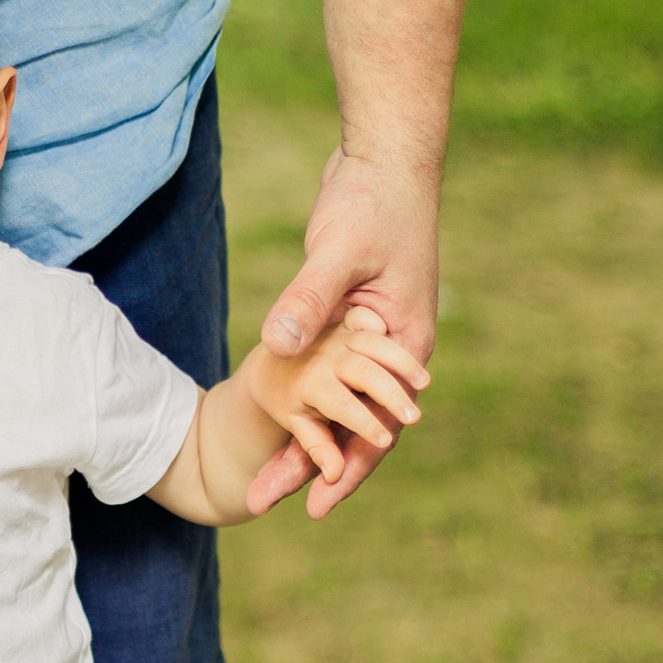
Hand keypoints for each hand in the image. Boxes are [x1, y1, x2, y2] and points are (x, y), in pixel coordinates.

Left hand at [253, 147, 438, 517]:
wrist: (385, 156)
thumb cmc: (373, 199)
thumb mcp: (339, 252)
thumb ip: (308, 300)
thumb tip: (277, 347)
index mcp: (403, 346)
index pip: (376, 427)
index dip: (342, 470)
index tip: (311, 507)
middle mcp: (392, 352)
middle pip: (354, 430)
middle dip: (311, 470)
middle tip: (258, 504)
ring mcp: (371, 340)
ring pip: (338, 409)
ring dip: (303, 445)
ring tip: (260, 482)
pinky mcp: (349, 323)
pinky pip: (326, 380)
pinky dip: (302, 408)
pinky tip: (272, 428)